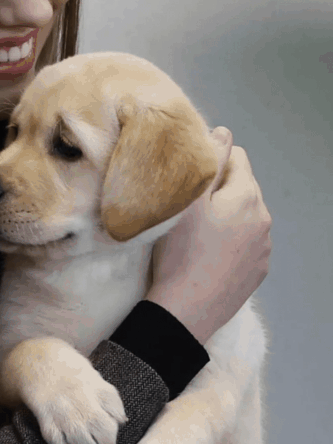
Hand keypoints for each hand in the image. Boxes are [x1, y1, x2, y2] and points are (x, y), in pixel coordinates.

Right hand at [145, 127, 271, 344]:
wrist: (184, 311)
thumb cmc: (179, 253)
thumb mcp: (185, 200)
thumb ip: (207, 161)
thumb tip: (222, 132)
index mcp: (247, 196)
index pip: (236, 156)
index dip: (209, 162)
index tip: (187, 181)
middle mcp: (263, 219)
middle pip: (241, 187)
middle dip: (218, 190)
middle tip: (187, 209)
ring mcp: (264, 248)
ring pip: (244, 216)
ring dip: (225, 217)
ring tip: (196, 235)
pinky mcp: (257, 271)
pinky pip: (245, 244)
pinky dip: (230, 243)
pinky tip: (207, 255)